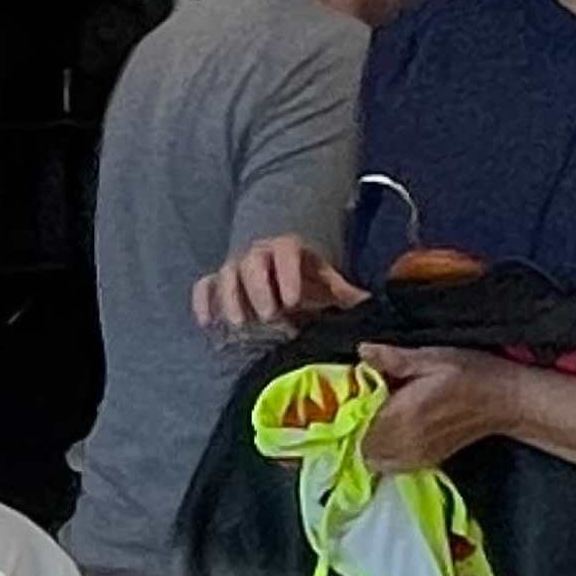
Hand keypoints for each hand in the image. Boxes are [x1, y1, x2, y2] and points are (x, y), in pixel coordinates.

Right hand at [195, 235, 362, 340]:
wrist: (284, 276)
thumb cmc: (310, 286)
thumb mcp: (331, 288)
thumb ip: (347, 297)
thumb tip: (372, 308)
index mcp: (289, 250)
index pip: (286, 251)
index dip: (287, 273)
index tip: (292, 301)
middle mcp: (259, 254)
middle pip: (253, 262)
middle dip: (258, 289)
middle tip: (268, 316)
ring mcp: (236, 268)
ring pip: (226, 273)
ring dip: (230, 298)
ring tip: (239, 324)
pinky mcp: (219, 283)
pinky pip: (204, 286)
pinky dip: (203, 302)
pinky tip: (208, 323)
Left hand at [353, 347, 505, 476]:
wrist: (505, 400)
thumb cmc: (470, 373)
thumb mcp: (432, 356)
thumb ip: (394, 358)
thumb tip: (362, 351)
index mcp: (403, 415)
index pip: (358, 428)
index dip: (351, 415)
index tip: (356, 399)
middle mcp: (406, 442)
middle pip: (363, 448)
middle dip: (359, 430)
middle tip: (367, 408)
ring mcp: (417, 457)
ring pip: (376, 461)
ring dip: (372, 444)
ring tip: (380, 421)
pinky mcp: (427, 462)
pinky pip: (393, 467)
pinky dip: (386, 455)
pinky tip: (394, 434)